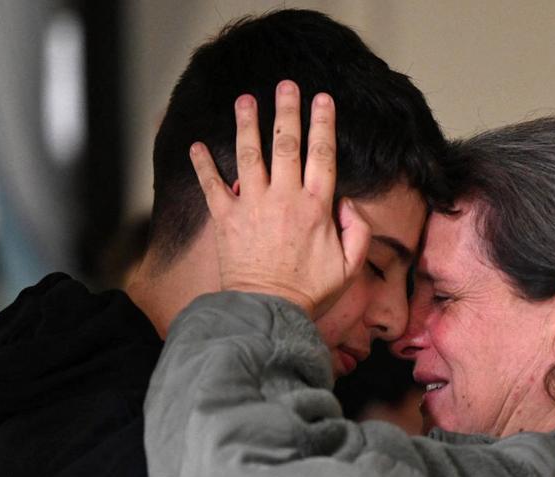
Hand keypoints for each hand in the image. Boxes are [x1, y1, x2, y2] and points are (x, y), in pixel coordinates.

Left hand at [188, 80, 370, 316]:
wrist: (267, 311)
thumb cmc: (308, 293)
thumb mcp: (348, 268)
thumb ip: (358, 233)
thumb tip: (350, 205)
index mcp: (316, 207)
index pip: (322, 154)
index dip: (323, 123)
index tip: (323, 99)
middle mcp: (284, 198)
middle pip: (286, 143)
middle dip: (287, 110)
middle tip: (286, 85)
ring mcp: (252, 205)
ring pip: (250, 154)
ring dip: (247, 123)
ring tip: (245, 99)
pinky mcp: (226, 218)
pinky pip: (211, 185)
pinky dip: (203, 164)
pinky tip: (196, 145)